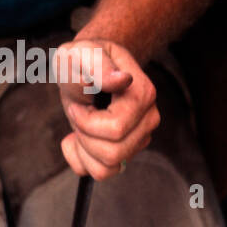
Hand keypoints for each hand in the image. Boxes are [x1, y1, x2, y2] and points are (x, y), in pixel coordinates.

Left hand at [54, 38, 159, 179]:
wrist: (86, 66)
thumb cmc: (83, 59)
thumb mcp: (80, 54)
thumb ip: (98, 67)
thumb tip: (121, 80)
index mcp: (143, 94)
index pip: (115, 129)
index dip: (86, 121)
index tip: (78, 101)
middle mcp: (148, 119)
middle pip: (113, 153)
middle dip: (85, 136)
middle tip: (78, 111)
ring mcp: (139, 137)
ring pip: (108, 166)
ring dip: (84, 147)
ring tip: (80, 123)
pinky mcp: (127, 151)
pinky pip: (101, 172)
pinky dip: (81, 159)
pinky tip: (78, 137)